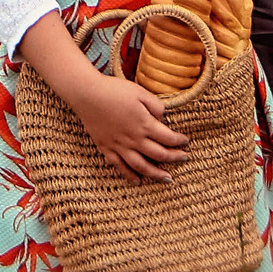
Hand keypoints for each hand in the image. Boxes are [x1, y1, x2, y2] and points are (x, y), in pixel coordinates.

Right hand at [66, 72, 191, 181]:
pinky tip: (137, 181)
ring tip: (167, 179)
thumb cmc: (115, 90)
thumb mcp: (141, 93)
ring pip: (141, 166)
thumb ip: (156, 106)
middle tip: (184, 159)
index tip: (185, 141)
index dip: (179, 141)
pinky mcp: (106, 148)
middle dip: (174, 158)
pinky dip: (129, 176)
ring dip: (156, 174)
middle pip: (158, 154)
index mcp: (144, 124)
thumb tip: (163, 119)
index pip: (168, 138)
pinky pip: (120, 167)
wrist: (87, 94)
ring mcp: (119, 146)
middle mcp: (134, 139)